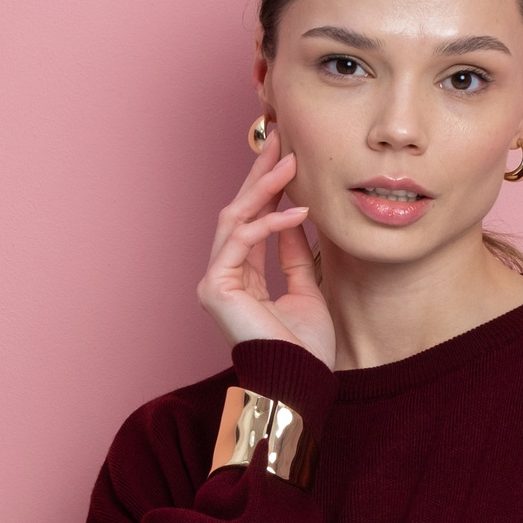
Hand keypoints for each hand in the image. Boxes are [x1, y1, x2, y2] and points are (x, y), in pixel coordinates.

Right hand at [196, 126, 334, 365]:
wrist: (300, 383)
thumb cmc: (304, 350)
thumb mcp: (306, 289)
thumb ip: (295, 254)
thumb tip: (296, 216)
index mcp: (242, 278)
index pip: (252, 221)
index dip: (268, 188)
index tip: (286, 157)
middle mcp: (223, 276)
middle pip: (238, 211)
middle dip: (260, 174)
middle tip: (280, 139)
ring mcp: (216, 281)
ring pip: (235, 218)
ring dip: (264, 187)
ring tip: (291, 161)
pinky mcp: (216, 288)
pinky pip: (241, 240)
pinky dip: (271, 223)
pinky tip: (299, 212)